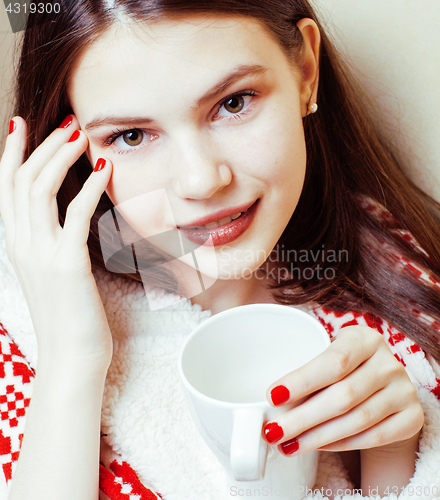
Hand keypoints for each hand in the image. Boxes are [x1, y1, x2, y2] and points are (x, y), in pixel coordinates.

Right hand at [0, 116, 113, 369]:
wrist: (70, 359)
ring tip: (82, 134)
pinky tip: (104, 169)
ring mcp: (41, 253)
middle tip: (67, 122)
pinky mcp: (67, 264)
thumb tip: (64, 221)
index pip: (6, 189)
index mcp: (16, 246)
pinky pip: (74, 214)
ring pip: (40, 189)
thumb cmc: (68, 319)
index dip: (12, 154)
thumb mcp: (51, 276)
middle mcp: (21, 245)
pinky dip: (89, 187)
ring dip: (60, 156)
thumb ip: (50, 245)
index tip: (22, 125)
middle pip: (22, 180)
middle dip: (42, 146)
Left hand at [262, 326, 423, 456]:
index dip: (302, 381)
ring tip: (288, 444)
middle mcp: (389, 362)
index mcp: (364, 338)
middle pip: (343, 395)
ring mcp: (404, 390)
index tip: (271, 396)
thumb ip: (307, 371)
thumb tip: (268, 399)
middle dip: (303, 417)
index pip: (333, 361)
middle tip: (273, 432)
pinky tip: (316, 446)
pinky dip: (340, 444)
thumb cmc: (345, 371)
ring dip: (317, 436)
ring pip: (357, 420)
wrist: (384, 391)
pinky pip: (373, 436)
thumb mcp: (330, 359)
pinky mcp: (412, 418)